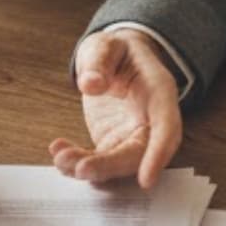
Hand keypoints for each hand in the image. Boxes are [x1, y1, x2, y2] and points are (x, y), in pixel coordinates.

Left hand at [48, 29, 181, 187]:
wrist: (115, 59)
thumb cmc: (117, 51)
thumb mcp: (106, 45)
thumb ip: (100, 62)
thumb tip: (91, 84)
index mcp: (159, 91)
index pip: (166, 126)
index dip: (158, 154)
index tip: (146, 180)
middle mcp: (151, 119)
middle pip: (139, 153)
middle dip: (111, 166)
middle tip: (81, 168)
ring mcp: (132, 134)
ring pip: (118, 163)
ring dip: (91, 168)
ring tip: (62, 158)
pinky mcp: (113, 142)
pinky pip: (100, 159)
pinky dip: (79, 162)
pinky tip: (59, 153)